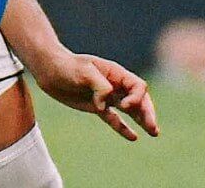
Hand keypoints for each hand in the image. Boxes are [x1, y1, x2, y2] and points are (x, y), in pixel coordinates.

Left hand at [34, 51, 159, 140]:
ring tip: (154, 133)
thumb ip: (99, 86)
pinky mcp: (98, 107)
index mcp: (115, 73)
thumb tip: (106, 104)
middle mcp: (115, 85)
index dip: (136, 99)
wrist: (50, 70)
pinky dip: (123, 128)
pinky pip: (114, 119)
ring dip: (142, 120)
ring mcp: (107, 96)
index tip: (123, 106)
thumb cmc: (67, 66)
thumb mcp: (84, 72)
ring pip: (130, 110)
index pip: (137, 86)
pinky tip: (133, 137)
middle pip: (139, 99)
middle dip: (148, 113)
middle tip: (154, 128)